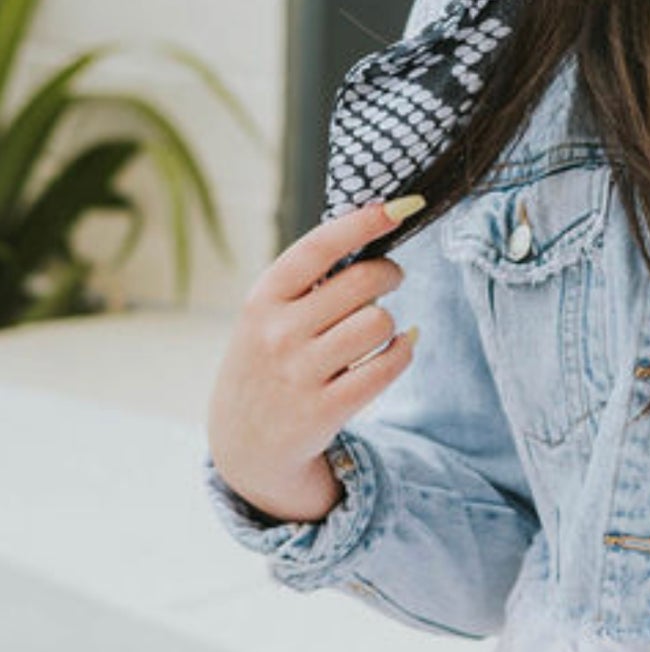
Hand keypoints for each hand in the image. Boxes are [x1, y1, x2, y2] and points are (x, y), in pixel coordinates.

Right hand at [207, 196, 423, 523]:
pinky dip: (404, 351)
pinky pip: (386, 367)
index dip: (364, 221)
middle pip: (363, 282)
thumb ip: (307, 281)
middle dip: (390, 273)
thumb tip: (374, 225)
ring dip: (391, 321)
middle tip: (392, 277)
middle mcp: (278, 333)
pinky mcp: (324, 410)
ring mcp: (300, 374)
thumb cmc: (268, 362)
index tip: (402, 205)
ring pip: (379, 323)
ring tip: (381, 326)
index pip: (319, 246)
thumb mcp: (266, 316)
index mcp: (262, 299)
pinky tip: (402, 347)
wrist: (243, 446)